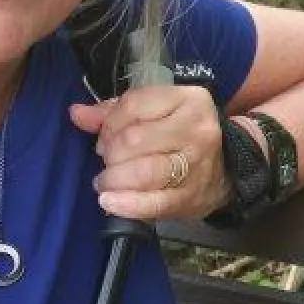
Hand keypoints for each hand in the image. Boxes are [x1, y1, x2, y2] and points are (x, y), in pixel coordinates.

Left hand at [68, 85, 231, 220]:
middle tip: (107, 161)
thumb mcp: (155, 113)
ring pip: (144, 171)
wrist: (226, 169)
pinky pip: (154, 203)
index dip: (108, 123)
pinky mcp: (191, 196)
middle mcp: (196, 130)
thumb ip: (114, 112)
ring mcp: (196, 165)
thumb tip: (77, 114)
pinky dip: (126, 204)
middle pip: (135, 139)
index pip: (134, 105)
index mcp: (188, 99)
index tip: (103, 138)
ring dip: (114, 178)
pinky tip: (109, 202)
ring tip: (105, 182)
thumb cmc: (181, 136)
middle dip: (110, 153)